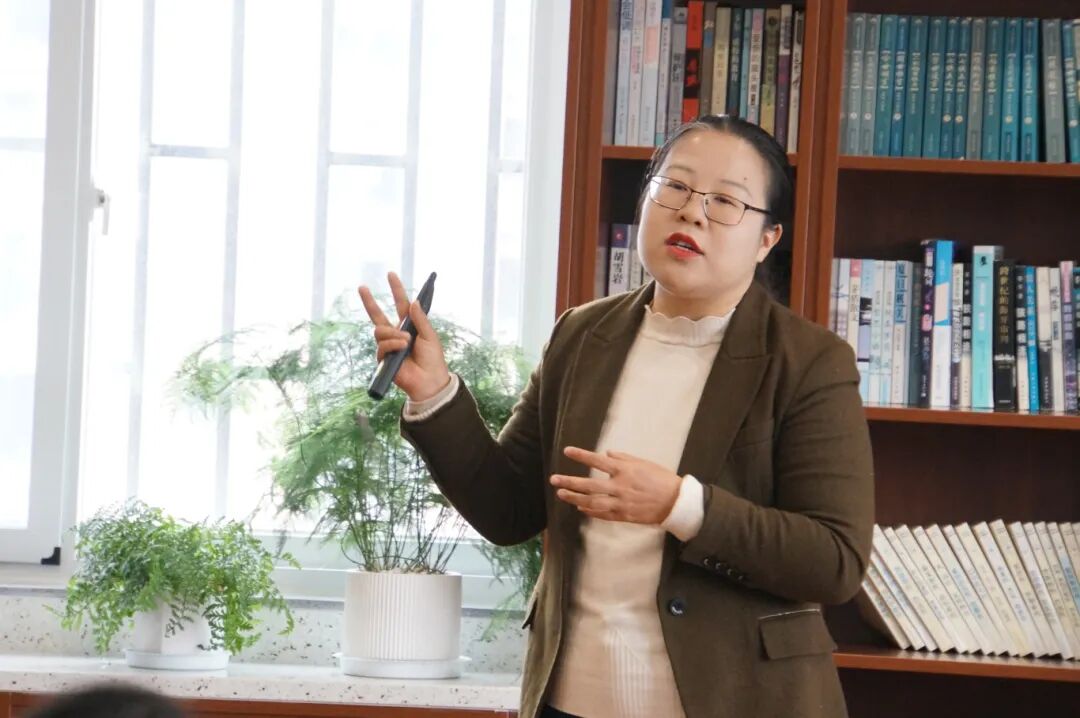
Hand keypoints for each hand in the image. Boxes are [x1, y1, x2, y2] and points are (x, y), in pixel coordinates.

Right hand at [358, 272, 450, 401]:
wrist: (430, 380)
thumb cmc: (433, 359)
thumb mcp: (430, 335)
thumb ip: (420, 319)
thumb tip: (413, 301)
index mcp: (408, 326)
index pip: (400, 304)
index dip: (396, 290)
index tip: (390, 274)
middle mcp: (395, 334)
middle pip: (377, 315)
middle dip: (369, 301)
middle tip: (362, 287)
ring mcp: (388, 345)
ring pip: (380, 330)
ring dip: (394, 334)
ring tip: (407, 342)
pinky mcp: (383, 358)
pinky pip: (382, 345)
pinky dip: (393, 344)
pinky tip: (402, 348)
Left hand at [550, 446, 682, 524]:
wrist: (676, 502)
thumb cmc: (661, 479)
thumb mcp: (644, 463)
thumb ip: (623, 458)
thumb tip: (607, 454)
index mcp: (624, 470)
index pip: (597, 461)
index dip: (581, 455)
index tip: (567, 451)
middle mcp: (619, 486)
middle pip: (588, 485)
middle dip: (569, 482)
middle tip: (554, 480)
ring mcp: (620, 503)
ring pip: (591, 502)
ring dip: (574, 499)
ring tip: (561, 495)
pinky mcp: (623, 516)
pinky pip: (602, 514)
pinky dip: (589, 511)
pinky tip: (580, 508)